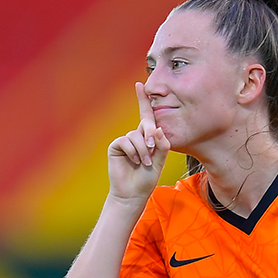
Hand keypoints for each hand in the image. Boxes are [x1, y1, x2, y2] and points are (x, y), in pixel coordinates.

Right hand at [106, 82, 170, 202]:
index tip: (140, 84)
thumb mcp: (159, 161)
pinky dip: (133, 152)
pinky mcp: (116, 146)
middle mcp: (136, 136)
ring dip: (142, 150)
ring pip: (136, 135)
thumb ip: (162, 145)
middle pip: (144, 123)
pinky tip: (134, 161)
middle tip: (152, 150)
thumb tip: (157, 128)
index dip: (143, 100)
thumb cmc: (147, 178)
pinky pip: (126, 141)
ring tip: (144, 163)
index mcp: (148, 138)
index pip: (147, 116)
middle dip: (149, 135)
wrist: (133, 193)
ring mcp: (125, 141)